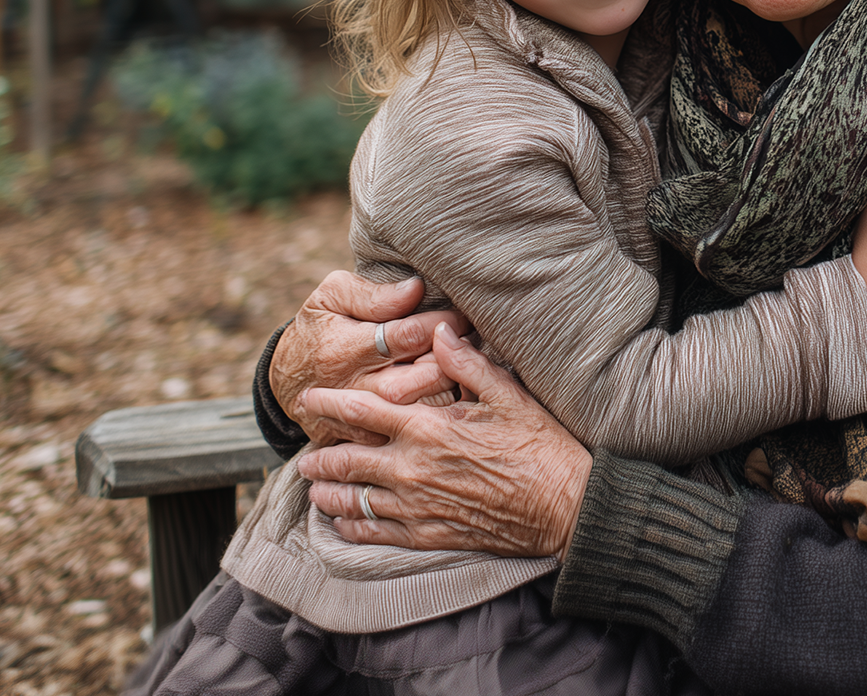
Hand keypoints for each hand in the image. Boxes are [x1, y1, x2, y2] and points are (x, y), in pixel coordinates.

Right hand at [271, 270, 474, 444]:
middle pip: (415, 382)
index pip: (406, 336)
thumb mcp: (330, 297)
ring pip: (414, 412)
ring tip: (463, 370)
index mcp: (345, 348)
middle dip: (449, 363)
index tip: (462, 316)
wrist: (286, 379)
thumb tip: (415, 289)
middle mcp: (352, 387)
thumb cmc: (319, 327)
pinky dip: (428, 420)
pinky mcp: (360, 438)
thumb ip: (372, 295)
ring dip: (445, 392)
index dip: (440, 325)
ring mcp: (356, 419)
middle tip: (469, 345)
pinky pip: (402, 435)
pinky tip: (448, 401)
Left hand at [296, 323, 591, 558]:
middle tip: (303, 456)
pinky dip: (353, 528)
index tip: (308, 397)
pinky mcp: (429, 535)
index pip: (362, 411)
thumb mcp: (508, 395)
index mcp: (428, 428)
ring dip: (329, 495)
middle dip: (320, 458)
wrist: (563, 506)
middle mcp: (412, 469)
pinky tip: (343, 525)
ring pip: (354, 502)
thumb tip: (439, 331)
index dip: (330, 403)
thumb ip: (467, 364)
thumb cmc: (540, 446)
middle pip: (348, 462)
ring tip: (314, 490)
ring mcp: (418, 506)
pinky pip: (377, 533)